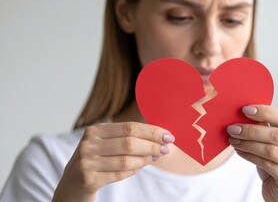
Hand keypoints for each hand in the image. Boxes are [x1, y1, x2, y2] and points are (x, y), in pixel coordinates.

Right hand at [52, 122, 174, 201]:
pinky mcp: (88, 179)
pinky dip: (134, 170)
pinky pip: (119, 174)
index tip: (168, 136)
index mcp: (95, 131)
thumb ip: (127, 139)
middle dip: (152, 145)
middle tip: (166, 149)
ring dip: (145, 159)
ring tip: (156, 158)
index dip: (151, 131)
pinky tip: (141, 167)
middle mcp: (88, 144)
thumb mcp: (105, 146)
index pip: (129, 127)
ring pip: (125, 159)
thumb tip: (159, 137)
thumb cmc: (95, 163)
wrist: (70, 188)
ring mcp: (86, 162)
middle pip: (129, 142)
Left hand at [227, 105, 277, 201]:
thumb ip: (267, 128)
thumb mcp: (274, 144)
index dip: (265, 112)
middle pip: (277, 134)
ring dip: (248, 143)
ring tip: (233, 139)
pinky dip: (250, 156)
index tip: (245, 110)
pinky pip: (266, 164)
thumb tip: (247, 113)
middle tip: (233, 128)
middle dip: (251, 130)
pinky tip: (239, 151)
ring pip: (270, 150)